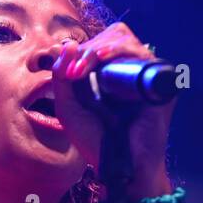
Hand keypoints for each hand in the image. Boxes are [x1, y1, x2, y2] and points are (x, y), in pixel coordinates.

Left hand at [50, 22, 175, 196]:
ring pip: (124, 39)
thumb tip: (65, 45)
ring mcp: (143, 75)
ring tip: (82, 68)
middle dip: (87, 48)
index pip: (95, 45)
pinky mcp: (158, 81)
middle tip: (72, 71)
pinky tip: (102, 59)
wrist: (119, 166)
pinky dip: (120, 50)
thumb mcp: (69, 109)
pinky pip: (141, 53)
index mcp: (108, 76)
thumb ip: (61, 79)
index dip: (75, 48)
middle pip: (110, 36)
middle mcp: (127, 72)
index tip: (44, 59)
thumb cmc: (96, 142)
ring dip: (99, 48)